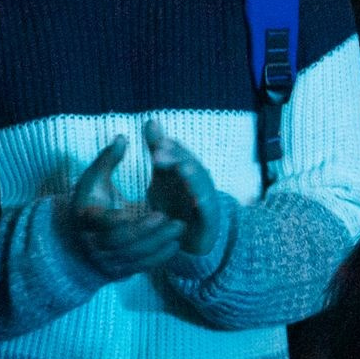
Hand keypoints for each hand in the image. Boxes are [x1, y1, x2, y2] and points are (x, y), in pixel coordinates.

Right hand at [53, 136, 179, 281]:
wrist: (75, 243)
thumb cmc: (89, 204)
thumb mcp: (93, 180)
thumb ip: (107, 160)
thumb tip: (123, 137)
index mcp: (85, 218)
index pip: (102, 222)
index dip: (120, 220)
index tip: (147, 211)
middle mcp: (93, 242)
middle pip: (121, 241)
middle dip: (147, 231)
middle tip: (170, 218)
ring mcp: (106, 259)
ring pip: (133, 255)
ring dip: (157, 243)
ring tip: (179, 228)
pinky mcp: (118, 270)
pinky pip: (139, 267)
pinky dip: (157, 257)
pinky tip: (173, 245)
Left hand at [144, 121, 229, 257]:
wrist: (189, 239)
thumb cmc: (175, 202)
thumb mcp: (163, 175)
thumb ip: (158, 149)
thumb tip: (151, 120)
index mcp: (185, 171)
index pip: (179, 154)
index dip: (169, 147)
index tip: (156, 141)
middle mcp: (197, 183)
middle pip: (190, 166)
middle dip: (176, 158)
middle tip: (158, 154)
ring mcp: (205, 201)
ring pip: (201, 186)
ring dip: (193, 177)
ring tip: (182, 169)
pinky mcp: (208, 221)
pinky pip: (207, 212)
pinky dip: (203, 205)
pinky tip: (196, 200)